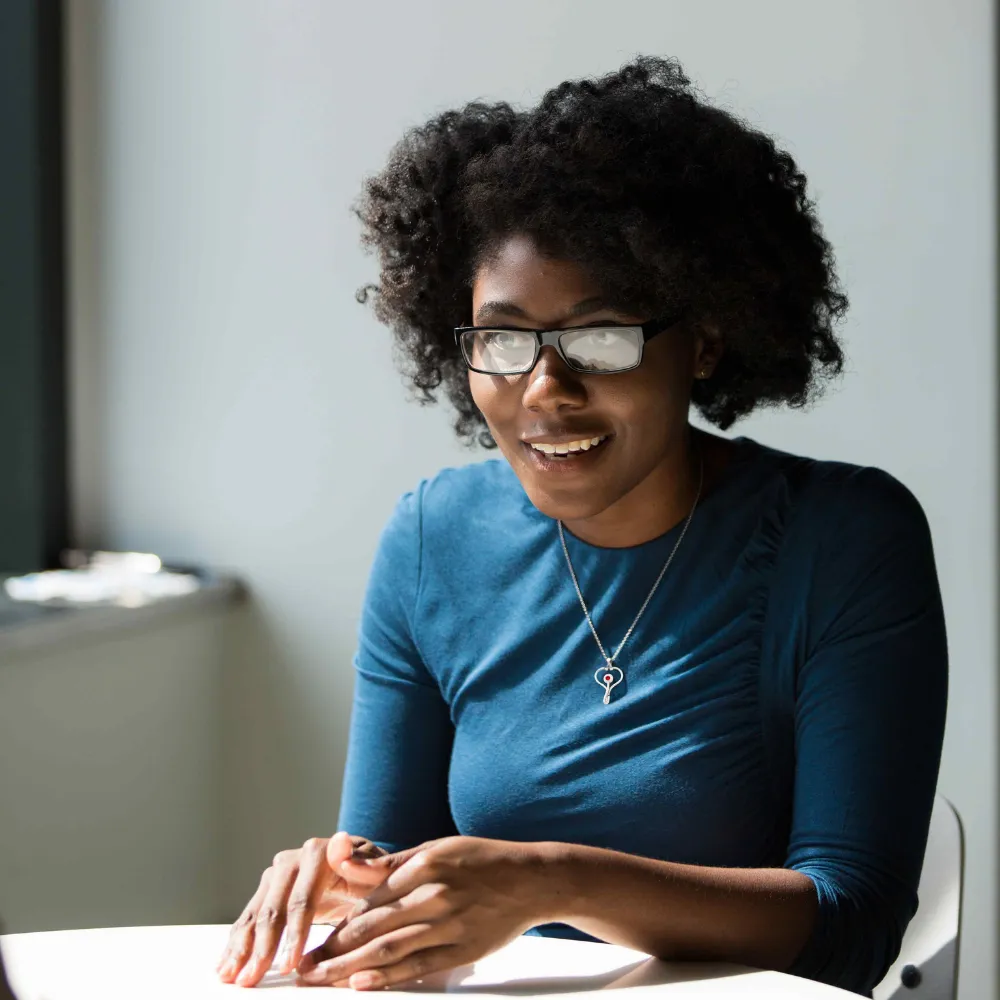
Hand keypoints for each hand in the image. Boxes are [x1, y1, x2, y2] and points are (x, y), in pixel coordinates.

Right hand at [217, 832, 387, 986]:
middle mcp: (292, 860)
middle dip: (263, 947)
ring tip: (233, 978)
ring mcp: (276, 875)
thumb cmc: (376, 878)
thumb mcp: (383, 872)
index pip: (303, 900)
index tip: (289, 965)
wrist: (363, 872)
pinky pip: (248, 918)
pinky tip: (227, 965)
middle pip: (273, 908)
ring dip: (242, 948)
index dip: (295, 934)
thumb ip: (370, 863)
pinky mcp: (267, 890)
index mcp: (319, 853)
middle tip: (253, 979)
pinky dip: (237, 942)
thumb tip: (341, 846)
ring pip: (255, 914)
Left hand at [296, 836, 548, 989]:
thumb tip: (344, 858)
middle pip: (372, 928)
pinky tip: (360, 985)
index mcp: (425, 865)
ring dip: (348, 968)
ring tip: (320, 979)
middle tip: (303, 968)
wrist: (530, 880)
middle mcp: (434, 895)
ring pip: (389, 950)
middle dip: (332, 950)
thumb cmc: (480, 861)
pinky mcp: (462, 951)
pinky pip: (417, 967)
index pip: (369, 899)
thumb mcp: (436, 848)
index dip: (337, 921)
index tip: (310, 936)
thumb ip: (390, 862)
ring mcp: (449, 925)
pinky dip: (387, 978)